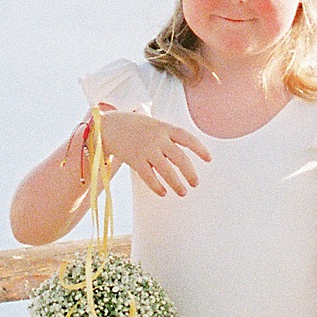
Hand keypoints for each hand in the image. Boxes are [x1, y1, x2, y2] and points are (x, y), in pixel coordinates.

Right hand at [95, 109, 212, 195]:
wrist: (107, 125)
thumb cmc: (133, 126)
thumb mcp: (153, 124)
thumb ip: (167, 136)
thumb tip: (182, 155)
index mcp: (164, 127)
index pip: (187, 137)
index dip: (200, 148)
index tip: (209, 159)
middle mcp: (157, 138)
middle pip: (179, 157)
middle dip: (190, 172)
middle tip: (195, 183)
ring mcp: (145, 148)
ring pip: (166, 169)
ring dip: (176, 183)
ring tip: (183, 192)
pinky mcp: (134, 159)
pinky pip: (148, 176)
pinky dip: (157, 186)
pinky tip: (163, 192)